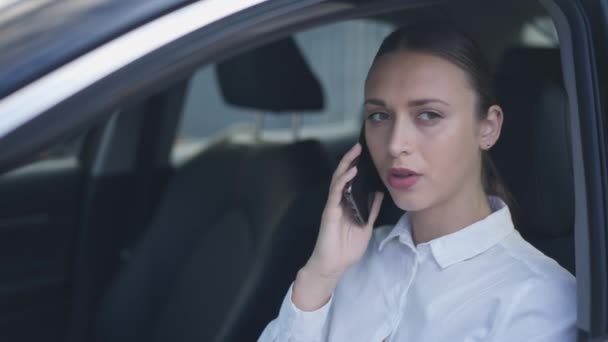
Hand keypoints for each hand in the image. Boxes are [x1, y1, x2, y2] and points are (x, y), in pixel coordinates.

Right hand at [292, 143, 383, 310]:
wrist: (334, 266)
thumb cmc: (347, 249)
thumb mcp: (366, 226)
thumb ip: (372, 210)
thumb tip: (380, 194)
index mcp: (347, 205)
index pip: (351, 181)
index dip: (356, 167)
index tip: (365, 154)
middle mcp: (339, 202)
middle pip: (343, 176)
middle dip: (350, 160)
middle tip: (359, 146)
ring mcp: (333, 206)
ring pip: (337, 180)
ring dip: (346, 165)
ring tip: (355, 153)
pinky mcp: (330, 212)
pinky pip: (335, 193)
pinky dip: (343, 181)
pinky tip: (350, 172)